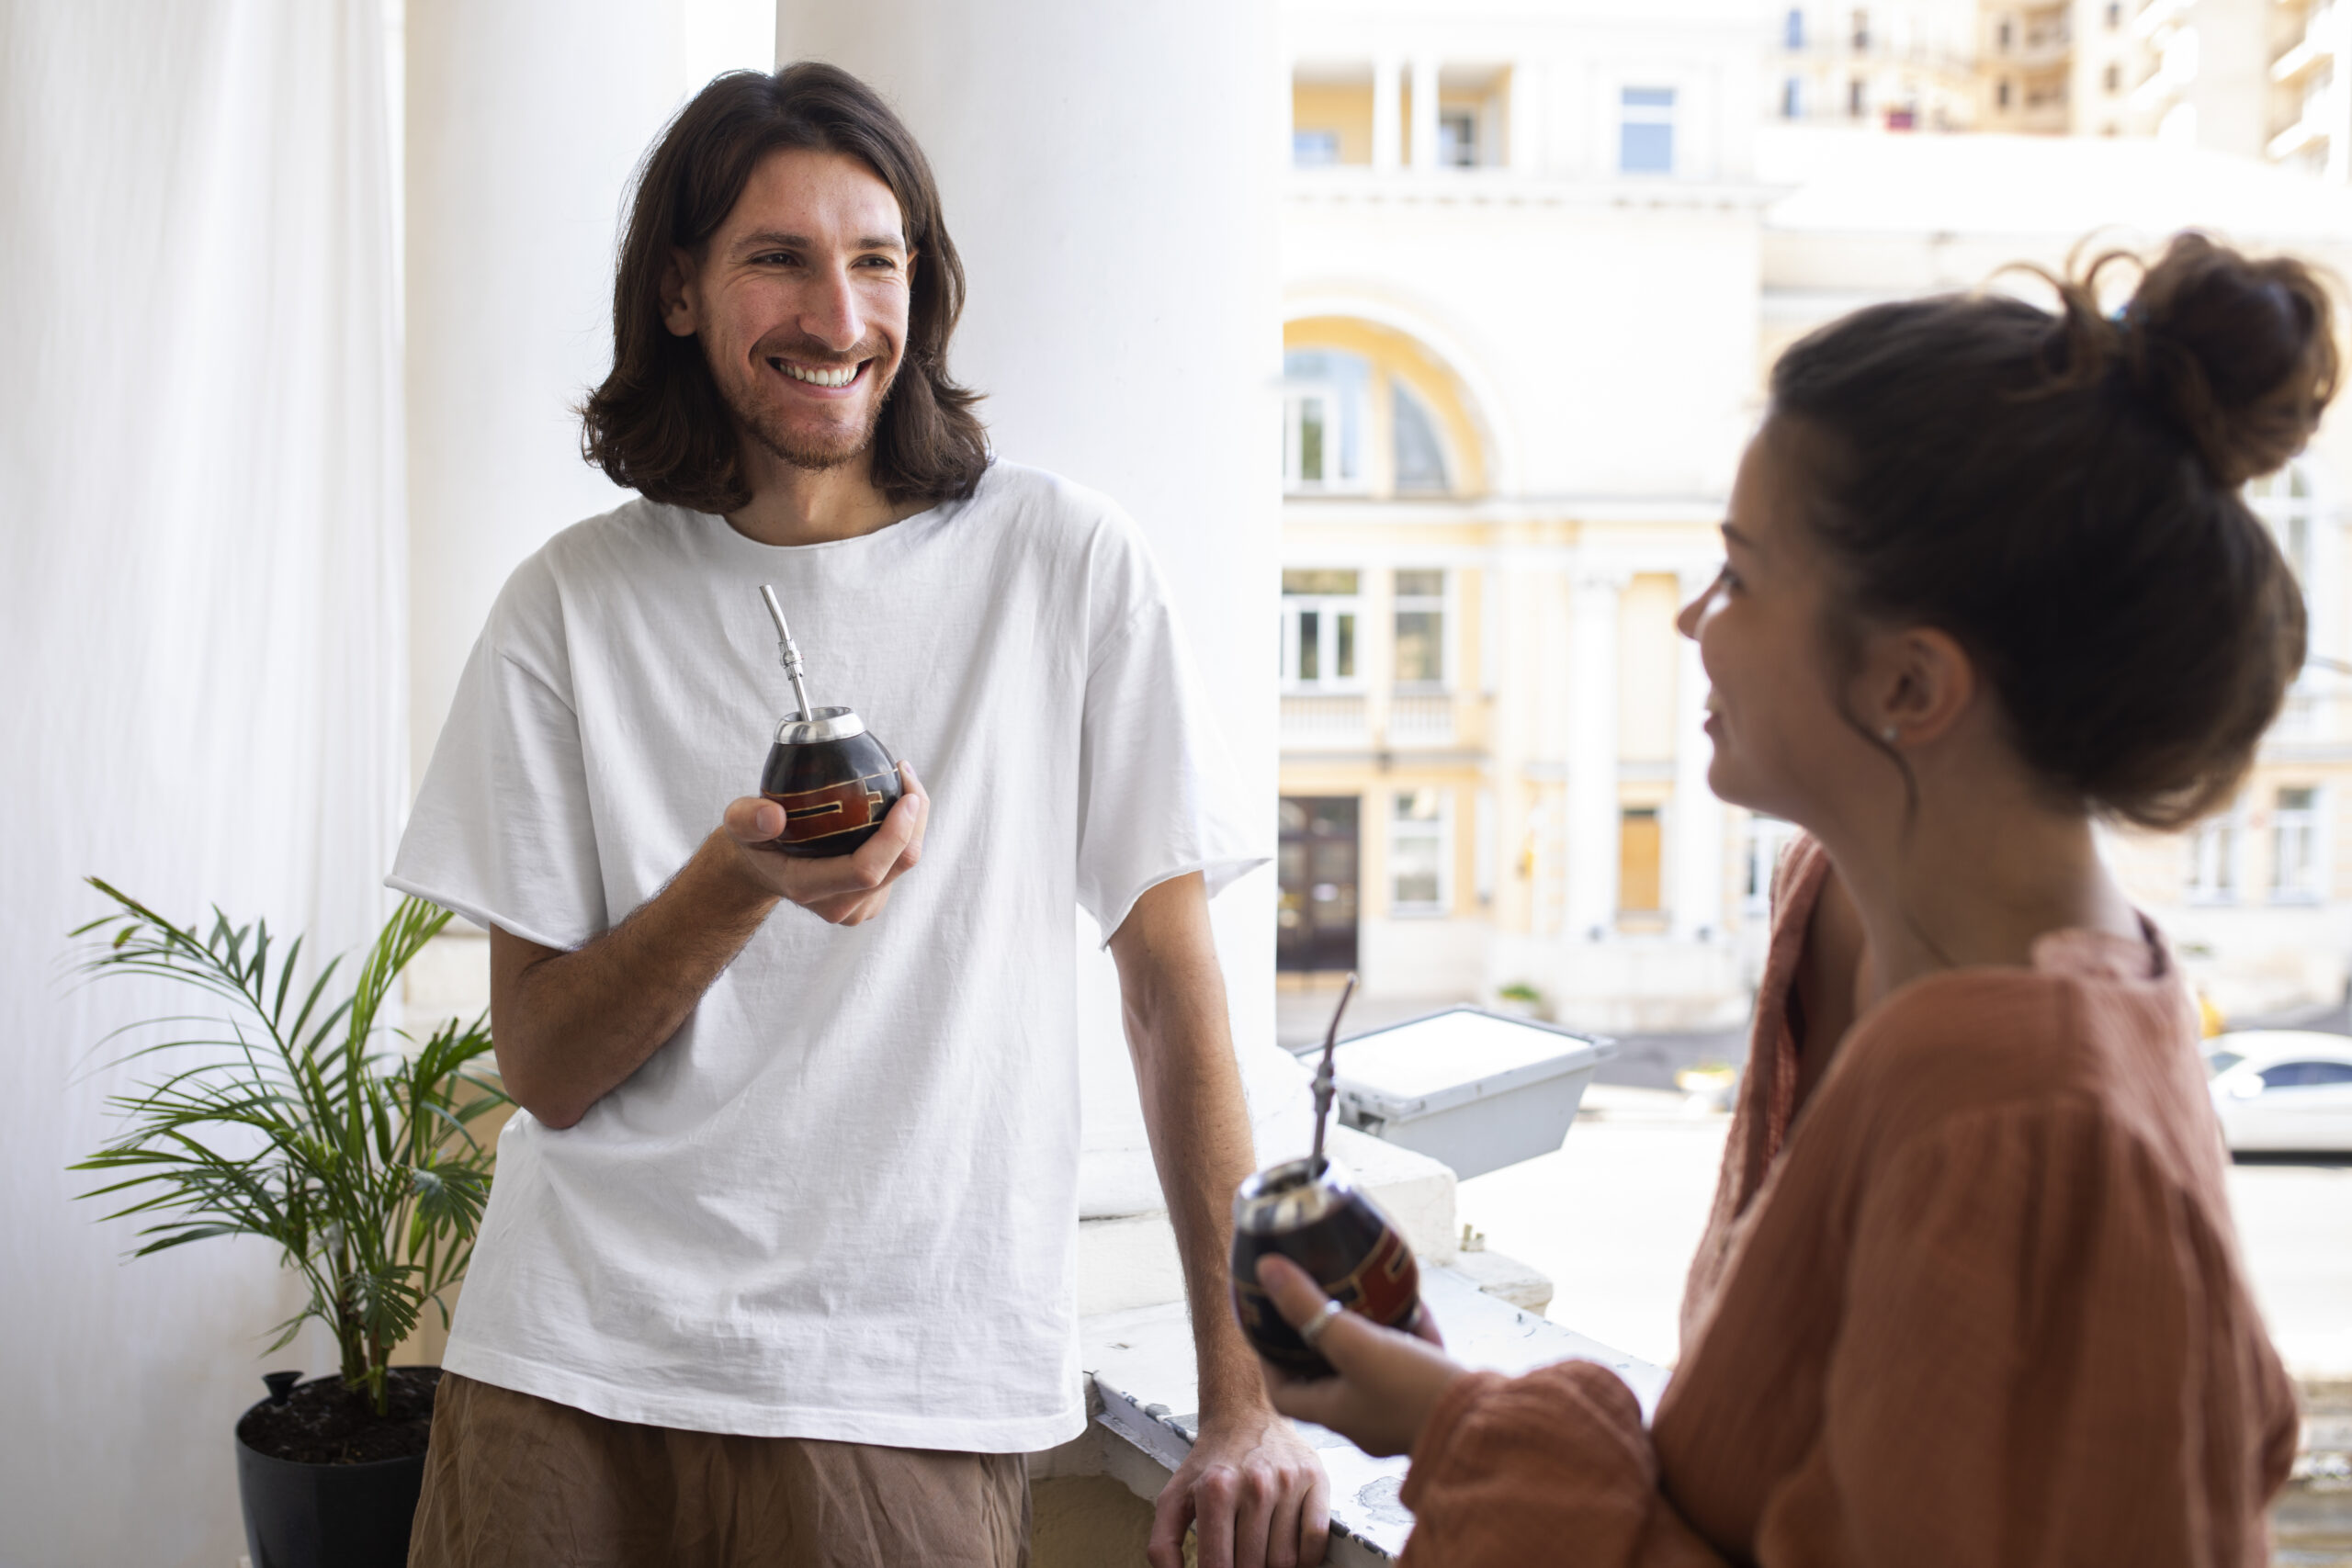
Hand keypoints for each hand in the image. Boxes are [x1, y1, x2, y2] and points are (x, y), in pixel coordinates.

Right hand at [719, 760, 928, 925]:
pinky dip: (905, 832)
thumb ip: (747, 819)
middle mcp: (839, 905)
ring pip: (904, 864)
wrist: (763, 867)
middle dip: (916, 819)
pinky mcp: (871, 899)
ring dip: (914, 822)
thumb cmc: (754, 839)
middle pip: (898, 865)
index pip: (865, 870)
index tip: (907, 796)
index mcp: (809, 887)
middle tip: (906, 773)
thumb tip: (773, 816)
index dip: (895, 835)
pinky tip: (894, 803)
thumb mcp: (738, 822)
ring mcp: (858, 906)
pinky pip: (900, 864)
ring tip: (901, 780)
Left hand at [1152, 1405, 1328, 1567]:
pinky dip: (1306, 1559)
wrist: (1245, 1413)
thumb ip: (1163, 1544)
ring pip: (1286, 1560)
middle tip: (1240, 1560)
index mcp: (1215, 1491)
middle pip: (1254, 1567)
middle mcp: (1254, 1484)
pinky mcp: (1315, 1478)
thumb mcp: (1174, 1497)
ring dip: (1273, 1567)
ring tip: (1260, 1552)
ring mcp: (1288, 1481)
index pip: (1218, 1566)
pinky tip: (1289, 1550)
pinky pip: (1316, 1540)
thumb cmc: (1210, 1462)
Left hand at [1253, 1255, 1465, 1459]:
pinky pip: (1411, 1365)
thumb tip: (1268, 1271)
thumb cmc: (1414, 1393)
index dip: (1271, 1361)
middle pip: (1330, 1376)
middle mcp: (1364, 1418)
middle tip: (1321, 1301)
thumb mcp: (1358, 1345)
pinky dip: (1409, 1337)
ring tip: (1370, 1296)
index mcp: (1337, 1412)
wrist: (1484, 1424)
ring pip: (1374, 1366)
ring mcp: (1399, 1412)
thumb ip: (1311, 1310)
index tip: (1270, 1326)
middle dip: (1324, 1338)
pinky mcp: (1430, 1400)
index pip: (1285, 1393)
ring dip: (1370, 1332)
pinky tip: (1417, 1307)